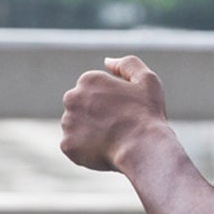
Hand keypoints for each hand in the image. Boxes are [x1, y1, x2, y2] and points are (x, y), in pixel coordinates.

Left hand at [60, 55, 168, 171]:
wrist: (143, 147)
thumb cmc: (146, 114)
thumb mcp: (146, 80)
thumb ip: (126, 64)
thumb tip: (107, 61)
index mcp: (88, 80)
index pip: (93, 91)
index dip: (109, 103)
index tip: (123, 113)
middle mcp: (72, 97)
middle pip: (80, 108)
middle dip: (94, 116)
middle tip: (116, 128)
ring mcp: (68, 122)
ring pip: (76, 127)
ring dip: (89, 133)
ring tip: (111, 140)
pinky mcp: (67, 145)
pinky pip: (74, 147)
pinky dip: (86, 151)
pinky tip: (104, 151)